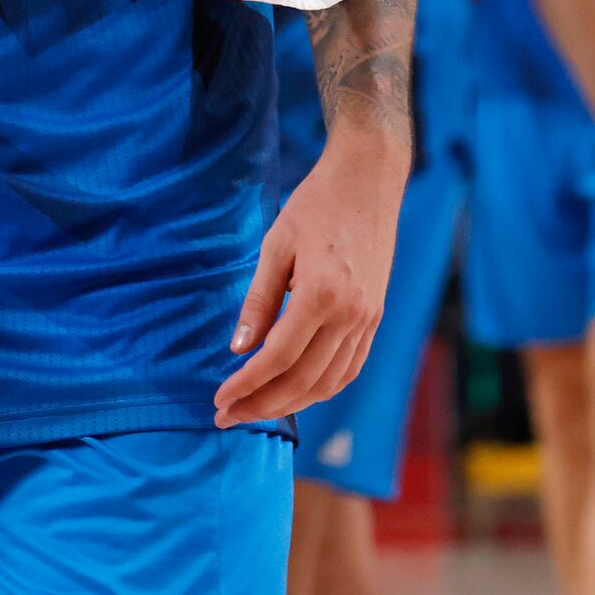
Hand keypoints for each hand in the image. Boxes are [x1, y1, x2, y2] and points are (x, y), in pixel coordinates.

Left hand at [215, 122, 403, 426]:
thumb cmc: (317, 204)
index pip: (278, 358)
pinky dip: (321, 388)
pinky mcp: (375, 316)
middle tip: (228, 416)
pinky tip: (297, 391)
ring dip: (291, 403)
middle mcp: (350, 314)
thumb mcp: (276, 245)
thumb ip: (258, 301)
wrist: (368, 179)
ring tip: (256, 408)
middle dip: (262, 404)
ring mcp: (368, 318)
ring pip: (329, 382)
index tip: (219, 400)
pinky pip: (349, 368)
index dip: (246, 385)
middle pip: (303, 380)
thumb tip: (238, 349)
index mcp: (322, 294)